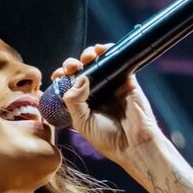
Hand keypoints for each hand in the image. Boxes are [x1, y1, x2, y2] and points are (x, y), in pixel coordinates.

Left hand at [51, 43, 163, 164]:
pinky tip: (101, 49)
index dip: (61, 77)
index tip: (58, 75)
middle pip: (80, 71)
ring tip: (87, 57)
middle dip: (72, 64)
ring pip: (97, 63)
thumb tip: (80, 77)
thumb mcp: (82, 122)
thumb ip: (74, 100)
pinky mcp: (126, 80)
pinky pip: (117, 60)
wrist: (134, 144)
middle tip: (72, 67)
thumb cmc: (108, 139)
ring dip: (88, 55)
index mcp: (83, 105)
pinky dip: (108, 50)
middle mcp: (96, 94)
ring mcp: (111, 86)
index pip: (68, 86)